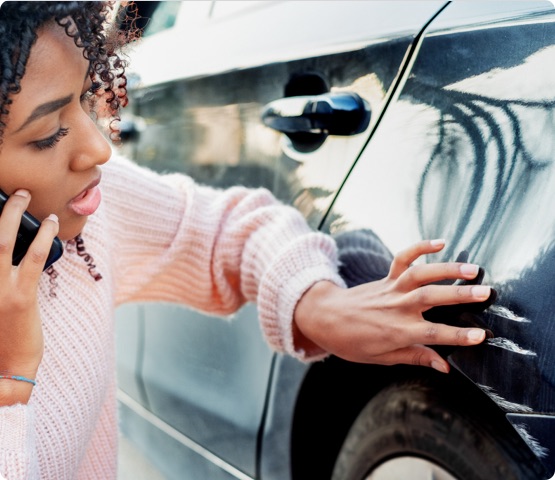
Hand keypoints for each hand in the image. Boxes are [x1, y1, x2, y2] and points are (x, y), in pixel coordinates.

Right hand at [0, 190, 58, 403]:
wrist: (8, 373)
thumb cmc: (1, 340)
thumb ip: (0, 278)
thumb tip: (11, 254)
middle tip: (12, 193)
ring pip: (3, 240)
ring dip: (14, 214)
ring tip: (24, 197)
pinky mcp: (21, 297)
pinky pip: (32, 258)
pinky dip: (44, 237)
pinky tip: (53, 224)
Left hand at [293, 239, 492, 372]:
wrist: (325, 318)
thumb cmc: (352, 342)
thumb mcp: (382, 358)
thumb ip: (415, 358)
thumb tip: (444, 366)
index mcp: (397, 332)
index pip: (432, 334)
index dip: (457, 336)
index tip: (481, 335)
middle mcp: (396, 307)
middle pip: (431, 298)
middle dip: (460, 296)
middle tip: (486, 293)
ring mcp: (391, 289)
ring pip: (421, 275)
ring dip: (447, 270)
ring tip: (473, 269)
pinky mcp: (386, 278)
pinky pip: (402, 259)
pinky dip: (419, 247)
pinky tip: (440, 242)